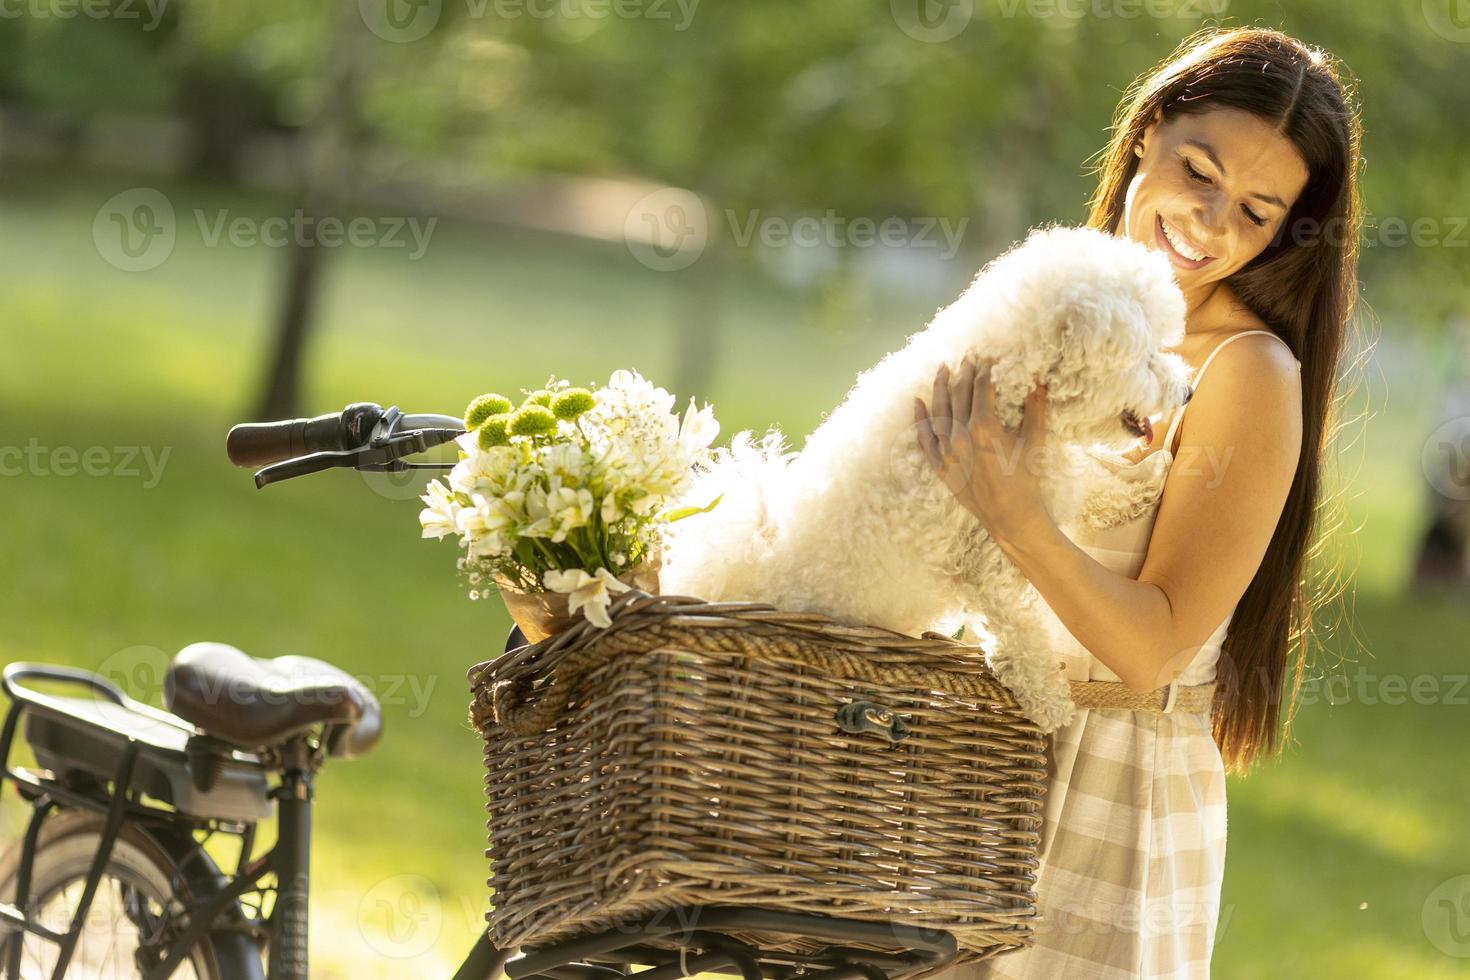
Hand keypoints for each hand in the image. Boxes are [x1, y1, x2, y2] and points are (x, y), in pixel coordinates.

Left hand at [913, 354, 1048, 540]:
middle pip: (958, 393)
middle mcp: (960, 436)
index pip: (981, 386)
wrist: (1010, 516)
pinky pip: (924, 439)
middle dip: (963, 371)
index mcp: (984, 426)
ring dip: (940, 387)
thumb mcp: (1034, 440)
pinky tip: (917, 402)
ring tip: (942, 368)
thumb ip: (1035, 408)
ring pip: (938, 410)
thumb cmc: (1026, 479)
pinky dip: (919, 420)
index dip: (985, 369)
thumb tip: (1039, 381)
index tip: (988, 357)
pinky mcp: (941, 466)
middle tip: (966, 356)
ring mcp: (947, 452)